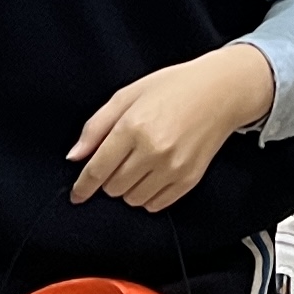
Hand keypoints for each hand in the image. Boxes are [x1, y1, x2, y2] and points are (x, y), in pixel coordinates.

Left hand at [67, 44, 273, 209]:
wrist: (219, 92)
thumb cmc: (170, 88)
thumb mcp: (127, 95)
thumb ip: (96, 127)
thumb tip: (74, 157)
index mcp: (133, 127)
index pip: (97, 169)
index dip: (82, 186)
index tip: (76, 195)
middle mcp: (152, 151)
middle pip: (113, 188)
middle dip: (108, 180)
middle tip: (118, 161)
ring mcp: (173, 168)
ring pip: (132, 199)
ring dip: (127, 189)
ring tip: (138, 166)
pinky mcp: (189, 180)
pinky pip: (156, 205)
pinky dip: (147, 196)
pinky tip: (152, 176)